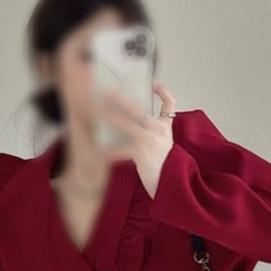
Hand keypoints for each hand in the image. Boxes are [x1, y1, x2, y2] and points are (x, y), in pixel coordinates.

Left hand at [93, 82, 176, 198]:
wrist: (173, 185)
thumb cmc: (164, 167)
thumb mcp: (163, 146)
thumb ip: (151, 133)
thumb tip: (127, 124)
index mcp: (164, 128)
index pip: (170, 104)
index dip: (162, 92)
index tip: (153, 85)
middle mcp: (159, 131)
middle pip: (139, 110)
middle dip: (121, 100)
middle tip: (107, 92)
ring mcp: (150, 141)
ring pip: (127, 125)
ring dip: (111, 118)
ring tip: (97, 113)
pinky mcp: (142, 154)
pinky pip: (121, 149)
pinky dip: (110, 150)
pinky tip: (99, 149)